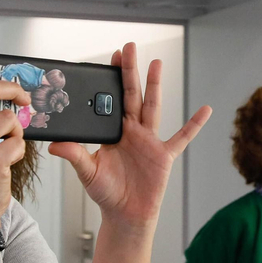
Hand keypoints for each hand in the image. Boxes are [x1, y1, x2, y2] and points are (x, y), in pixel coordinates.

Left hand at [50, 43, 212, 228]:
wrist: (125, 215)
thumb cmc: (107, 194)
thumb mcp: (87, 172)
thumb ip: (75, 155)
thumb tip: (56, 145)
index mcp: (113, 132)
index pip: (112, 99)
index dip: (113, 78)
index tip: (111, 57)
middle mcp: (132, 132)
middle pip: (132, 95)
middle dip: (130, 71)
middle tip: (129, 47)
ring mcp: (150, 141)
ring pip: (153, 107)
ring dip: (156, 85)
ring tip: (157, 63)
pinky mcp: (164, 155)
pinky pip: (182, 137)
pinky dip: (194, 124)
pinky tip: (205, 110)